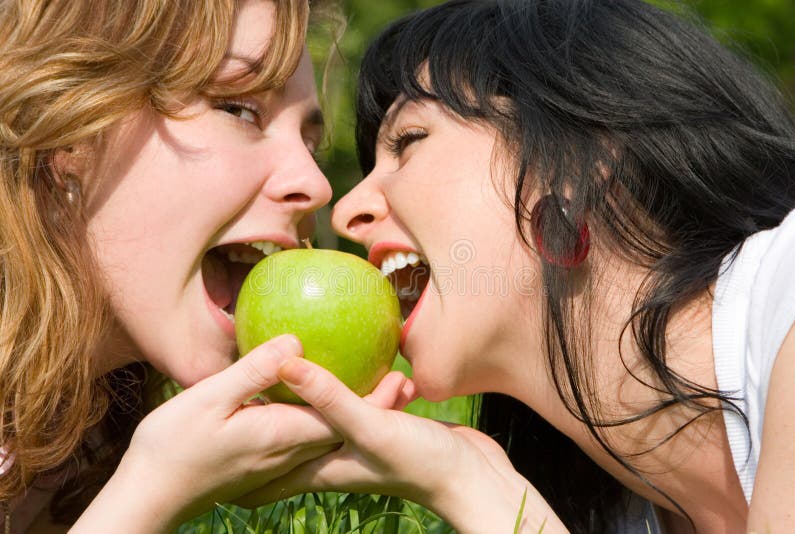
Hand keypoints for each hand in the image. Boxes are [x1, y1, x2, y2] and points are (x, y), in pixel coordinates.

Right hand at [72, 335, 409, 532]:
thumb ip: (256, 372)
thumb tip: (297, 342)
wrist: (148, 497)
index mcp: (283, 435)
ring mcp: (276, 462)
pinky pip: (304, 438)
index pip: (344, 416)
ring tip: (375, 389)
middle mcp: (288, 453)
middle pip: (344, 428)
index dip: (375, 399)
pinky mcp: (262, 463)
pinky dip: (323, 419)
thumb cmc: (171, 447)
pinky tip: (316, 402)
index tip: (401, 376)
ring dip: (353, 415)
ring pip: (327, 435)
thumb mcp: (209, 399)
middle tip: (402, 381)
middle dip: (375, 408)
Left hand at [236, 356, 567, 533]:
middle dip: (265, 421)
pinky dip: (356, 383)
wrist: (473, 477)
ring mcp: (361, 442)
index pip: (263, 466)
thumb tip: (283, 360)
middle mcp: (335, 455)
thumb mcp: (369, 428)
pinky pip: (361, 401)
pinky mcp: (386, 426)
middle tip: (239, 398)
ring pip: (325, 417)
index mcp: (320, 464)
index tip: (204, 440)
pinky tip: (363, 358)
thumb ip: (328, 398)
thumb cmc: (420, 463)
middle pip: (287, 439)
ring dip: (311, 398)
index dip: (233, 457)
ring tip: (289, 371)